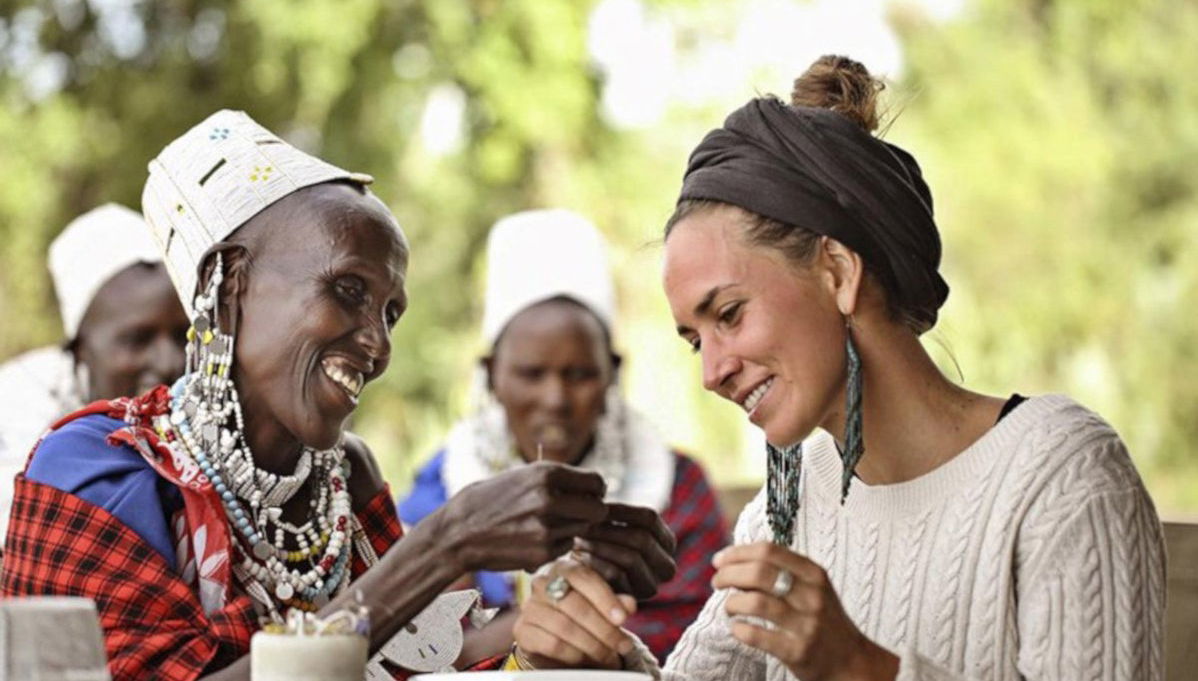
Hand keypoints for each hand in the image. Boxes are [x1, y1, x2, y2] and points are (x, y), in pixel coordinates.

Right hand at [435, 462, 607, 573]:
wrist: (458, 532)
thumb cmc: (490, 500)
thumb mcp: (523, 476)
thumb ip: (557, 479)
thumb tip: (594, 486)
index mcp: (546, 473)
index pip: (596, 482)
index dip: (596, 490)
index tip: (589, 494)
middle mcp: (549, 498)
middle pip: (598, 509)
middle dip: (591, 511)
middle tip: (578, 513)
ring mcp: (546, 528)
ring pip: (582, 529)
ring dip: (572, 528)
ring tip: (547, 524)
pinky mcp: (542, 552)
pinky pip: (566, 546)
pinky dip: (557, 543)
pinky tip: (535, 538)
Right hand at [513, 558, 637, 668]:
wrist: (553, 633)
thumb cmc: (582, 612)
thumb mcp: (602, 603)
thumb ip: (615, 602)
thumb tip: (629, 604)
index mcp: (564, 567)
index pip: (584, 577)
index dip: (605, 598)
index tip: (623, 618)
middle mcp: (542, 582)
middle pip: (575, 605)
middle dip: (604, 629)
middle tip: (622, 645)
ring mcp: (529, 606)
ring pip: (565, 626)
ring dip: (592, 645)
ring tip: (609, 655)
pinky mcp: (522, 630)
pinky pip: (552, 644)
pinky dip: (574, 654)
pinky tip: (586, 658)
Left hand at [572, 503, 676, 598]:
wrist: (587, 583)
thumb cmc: (599, 545)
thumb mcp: (612, 527)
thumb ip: (612, 515)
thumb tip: (598, 501)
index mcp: (667, 543)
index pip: (649, 519)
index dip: (620, 510)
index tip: (595, 506)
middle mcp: (667, 567)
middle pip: (641, 538)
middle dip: (608, 529)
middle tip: (582, 524)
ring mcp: (652, 586)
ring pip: (630, 557)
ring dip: (601, 545)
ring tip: (578, 538)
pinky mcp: (634, 599)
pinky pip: (616, 576)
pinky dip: (595, 563)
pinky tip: (577, 557)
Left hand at [713, 542, 898, 680]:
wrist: (850, 661)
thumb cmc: (822, 618)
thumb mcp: (812, 587)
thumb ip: (781, 570)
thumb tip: (734, 560)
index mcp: (814, 574)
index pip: (768, 550)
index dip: (737, 552)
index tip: (719, 560)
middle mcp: (812, 596)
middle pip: (758, 573)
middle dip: (728, 575)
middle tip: (717, 582)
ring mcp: (806, 625)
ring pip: (755, 603)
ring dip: (732, 603)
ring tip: (729, 607)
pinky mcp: (797, 652)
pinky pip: (757, 636)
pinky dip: (739, 629)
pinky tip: (737, 628)